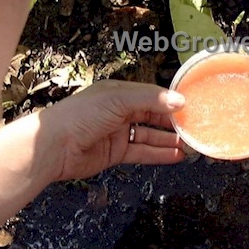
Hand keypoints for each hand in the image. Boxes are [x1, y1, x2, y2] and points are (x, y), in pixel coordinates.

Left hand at [38, 80, 185, 181]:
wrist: (53, 146)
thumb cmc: (80, 115)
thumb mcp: (118, 100)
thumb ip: (150, 100)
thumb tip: (179, 101)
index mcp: (120, 92)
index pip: (153, 96)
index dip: (172, 102)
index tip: (192, 108)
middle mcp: (120, 111)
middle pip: (153, 116)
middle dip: (174, 123)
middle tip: (195, 129)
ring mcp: (118, 133)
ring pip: (150, 136)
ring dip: (170, 140)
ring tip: (191, 145)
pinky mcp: (115, 153)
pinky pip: (142, 152)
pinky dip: (159, 154)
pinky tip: (176, 155)